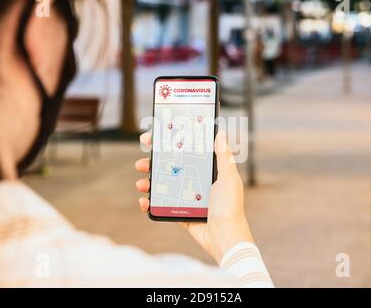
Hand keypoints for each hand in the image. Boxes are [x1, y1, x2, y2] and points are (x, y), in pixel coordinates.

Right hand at [135, 131, 253, 262]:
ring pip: (162, 185)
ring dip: (148, 182)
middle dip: (152, 163)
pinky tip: (144, 201)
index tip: (155, 138)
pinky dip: (150, 203)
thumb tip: (220, 134)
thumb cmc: (229, 207)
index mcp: (206, 171)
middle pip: (169, 167)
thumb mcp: (228, 178)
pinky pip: (161, 205)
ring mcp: (185, 197)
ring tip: (141, 183)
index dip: (170, 144)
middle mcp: (194, 181)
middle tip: (141, 162)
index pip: (185, 152)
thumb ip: (223, 157)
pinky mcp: (180, 211)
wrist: (224, 237)